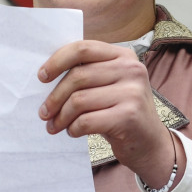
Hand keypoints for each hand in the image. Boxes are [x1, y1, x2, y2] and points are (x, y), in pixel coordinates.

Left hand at [38, 40, 184, 190]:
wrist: (150, 143)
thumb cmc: (120, 111)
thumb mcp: (109, 85)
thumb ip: (87, 73)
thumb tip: (45, 74)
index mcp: (123, 55)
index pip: (83, 48)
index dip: (57, 61)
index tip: (42, 77)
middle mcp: (131, 69)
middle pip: (77, 76)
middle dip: (54, 97)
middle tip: (44, 112)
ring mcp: (132, 92)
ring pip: (79, 100)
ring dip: (61, 116)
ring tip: (55, 126)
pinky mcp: (129, 116)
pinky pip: (86, 121)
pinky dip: (73, 128)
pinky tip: (72, 132)